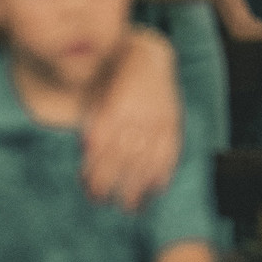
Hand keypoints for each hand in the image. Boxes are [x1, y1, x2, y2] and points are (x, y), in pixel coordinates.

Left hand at [82, 30, 181, 209]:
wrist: (147, 56)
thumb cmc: (113, 79)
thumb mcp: (96, 97)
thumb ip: (94, 125)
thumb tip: (88, 153)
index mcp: (113, 111)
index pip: (102, 151)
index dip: (96, 174)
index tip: (90, 191)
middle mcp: (136, 117)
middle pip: (123, 160)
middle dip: (113, 185)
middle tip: (105, 202)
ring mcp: (157, 121)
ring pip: (147, 161)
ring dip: (138, 188)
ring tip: (130, 206)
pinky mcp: (172, 123)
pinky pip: (170, 153)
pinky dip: (163, 173)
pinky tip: (156, 189)